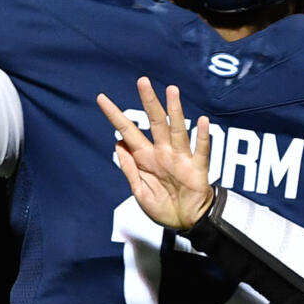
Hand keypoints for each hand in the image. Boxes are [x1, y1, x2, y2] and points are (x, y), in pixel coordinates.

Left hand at [97, 77, 212, 229]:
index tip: (101, 98)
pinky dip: (202, 136)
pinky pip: (200, 151)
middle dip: (149, 102)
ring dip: (176, 111)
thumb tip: (117, 142)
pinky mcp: (197, 169)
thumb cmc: (162, 206)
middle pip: (155, 122)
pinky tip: (202, 121)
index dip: (115, 115)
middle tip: (142, 81)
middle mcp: (163, 153)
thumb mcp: (138, 190)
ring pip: (177, 130)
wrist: (185, 223)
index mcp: (146, 158)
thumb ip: (129, 167)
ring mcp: (181, 159)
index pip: (128, 131)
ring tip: (172, 91)